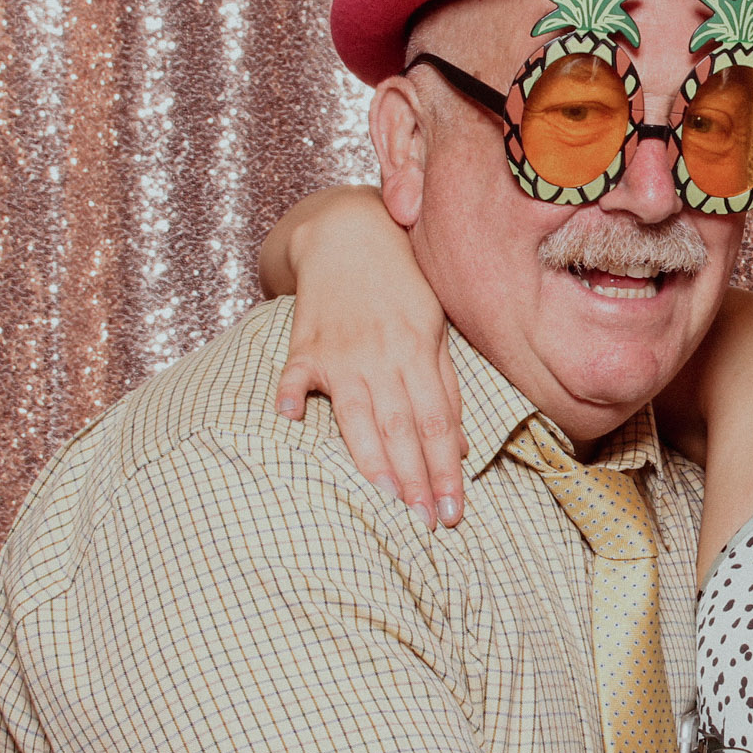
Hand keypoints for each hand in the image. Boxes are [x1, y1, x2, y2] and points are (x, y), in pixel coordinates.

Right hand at [271, 188, 463, 525]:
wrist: (350, 231)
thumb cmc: (401, 283)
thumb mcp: (437, 326)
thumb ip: (446, 385)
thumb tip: (463, 445)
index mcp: (420, 351)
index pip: (438, 422)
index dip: (447, 468)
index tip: (454, 510)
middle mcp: (384, 355)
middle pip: (404, 426)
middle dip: (418, 477)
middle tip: (428, 521)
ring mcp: (342, 350)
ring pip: (358, 413)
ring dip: (372, 457)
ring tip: (388, 497)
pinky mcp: (305, 343)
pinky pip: (295, 372)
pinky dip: (289, 393)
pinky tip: (289, 418)